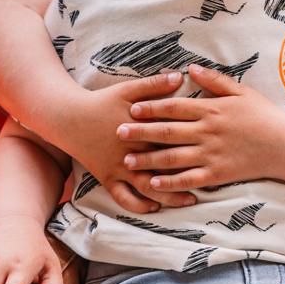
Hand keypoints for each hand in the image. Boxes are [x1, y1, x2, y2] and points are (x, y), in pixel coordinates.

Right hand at [67, 73, 201, 213]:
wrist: (68, 118)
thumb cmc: (101, 101)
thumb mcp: (128, 90)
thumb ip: (154, 85)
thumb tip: (180, 76)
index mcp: (141, 129)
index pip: (172, 140)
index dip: (195, 145)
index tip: (216, 149)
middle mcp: (132, 152)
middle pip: (165, 167)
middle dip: (189, 174)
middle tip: (213, 180)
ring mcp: (119, 168)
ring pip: (148, 187)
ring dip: (170, 195)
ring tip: (190, 199)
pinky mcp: (107, 178)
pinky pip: (124, 198)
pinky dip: (139, 205)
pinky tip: (154, 206)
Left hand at [116, 64, 284, 191]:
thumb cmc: (263, 116)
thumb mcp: (240, 91)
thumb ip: (213, 80)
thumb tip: (189, 68)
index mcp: (211, 110)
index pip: (174, 107)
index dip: (151, 108)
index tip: (131, 108)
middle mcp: (207, 132)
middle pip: (167, 132)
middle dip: (140, 133)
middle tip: (118, 133)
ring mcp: (211, 154)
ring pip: (172, 158)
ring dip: (148, 160)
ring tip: (127, 161)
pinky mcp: (217, 174)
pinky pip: (188, 179)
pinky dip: (170, 182)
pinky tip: (153, 183)